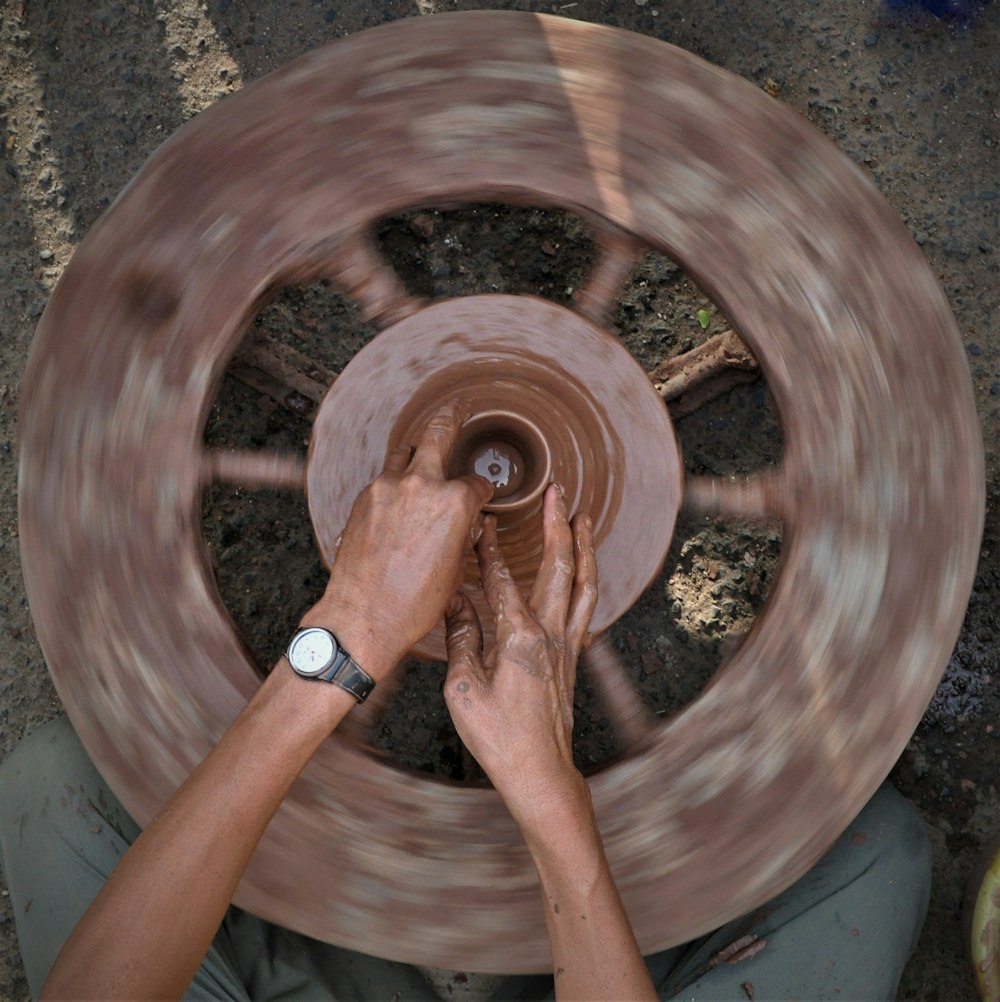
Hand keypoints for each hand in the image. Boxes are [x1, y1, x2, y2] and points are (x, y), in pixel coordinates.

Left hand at [304, 402, 492, 678]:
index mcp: (455, 502)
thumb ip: (461, 533)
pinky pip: (384, 480)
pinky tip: (398, 502)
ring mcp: (388, 487)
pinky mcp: (363, 498)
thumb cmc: (415, 602)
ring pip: (404, 453)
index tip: (482, 494)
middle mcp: (421, 485)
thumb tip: (464, 523)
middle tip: (460, 406)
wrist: (364, 616)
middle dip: (453, 416)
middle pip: (439, 432)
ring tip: (421, 459)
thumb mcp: (456, 569)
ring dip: (416, 455)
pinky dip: (395, 484)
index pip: (476, 482)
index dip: (482, 490)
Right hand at [443, 484, 596, 819]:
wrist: (539, 771)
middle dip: (557, 525)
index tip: (482, 522)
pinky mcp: (573, 657)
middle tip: (557, 492)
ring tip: (582, 518)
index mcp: (519, 636)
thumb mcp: (462, 688)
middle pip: (559, 566)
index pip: (503, 579)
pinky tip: (583, 571)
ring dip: (583, 547)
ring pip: (583, 583)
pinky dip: (587, 580)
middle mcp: (550, 633)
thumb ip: (461, 638)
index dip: (490, 549)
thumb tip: (456, 602)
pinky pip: (586, 607)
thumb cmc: (497, 735)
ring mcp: (567, 644)